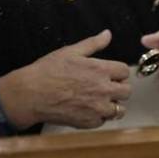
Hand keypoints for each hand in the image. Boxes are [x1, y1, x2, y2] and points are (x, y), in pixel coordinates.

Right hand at [0, 29, 130, 130]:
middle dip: (118, 88)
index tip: (109, 74)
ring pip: (119, 109)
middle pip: (127, 91)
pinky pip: (104, 121)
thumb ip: (93, 43)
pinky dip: (98, 117)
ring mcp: (97, 108)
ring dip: (111, 104)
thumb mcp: (71, 51)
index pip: (125, 71)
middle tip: (104, 87)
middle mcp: (103, 90)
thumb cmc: (48, 71)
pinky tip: (87, 109)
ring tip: (97, 100)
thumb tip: (107, 34)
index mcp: (100, 70)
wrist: (31, 94)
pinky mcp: (89, 122)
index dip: (117, 72)